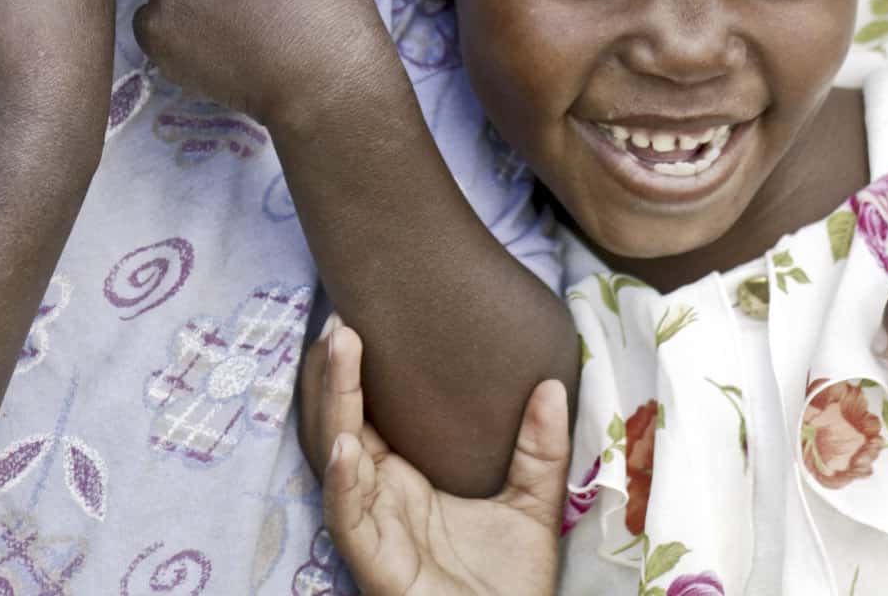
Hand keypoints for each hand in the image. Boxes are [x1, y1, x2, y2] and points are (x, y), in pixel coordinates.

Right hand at [303, 316, 566, 595]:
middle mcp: (380, 498)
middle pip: (343, 426)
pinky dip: (344, 483)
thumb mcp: (533, 505)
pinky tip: (347, 446)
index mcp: (405, 480)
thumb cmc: (510, 585)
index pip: (370, 415)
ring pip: (337, 460)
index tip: (362, 317)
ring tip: (340, 354)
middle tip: (341, 321)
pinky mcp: (374, 564)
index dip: (360, 370)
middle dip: (336, 375)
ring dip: (335, 407)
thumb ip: (540, 449)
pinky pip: (349, 519)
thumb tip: (552, 385)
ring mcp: (373, 529)